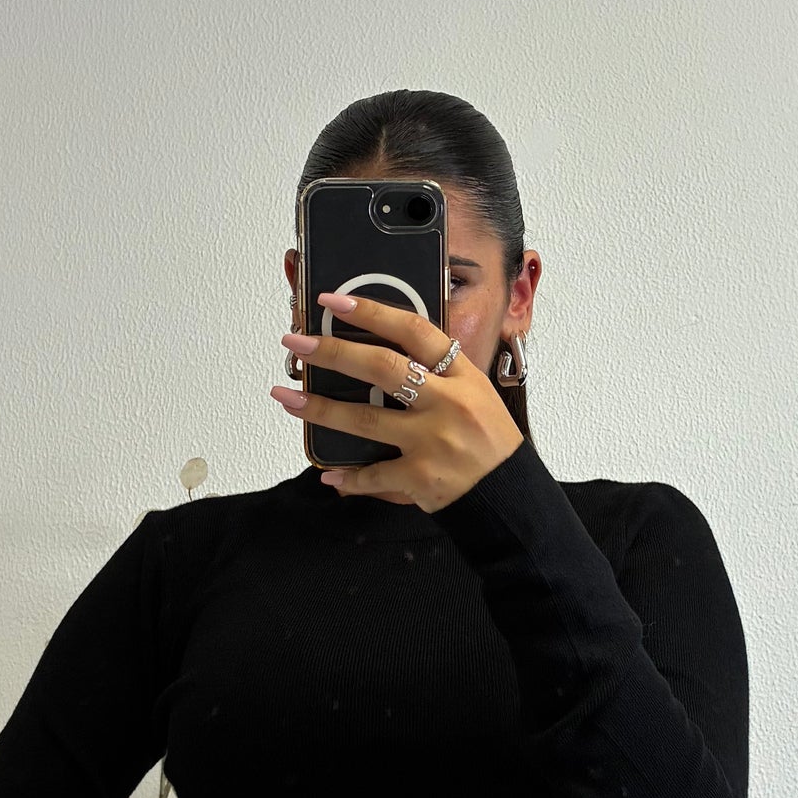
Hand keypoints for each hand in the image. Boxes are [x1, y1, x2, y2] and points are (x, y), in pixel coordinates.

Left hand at [271, 290, 523, 510]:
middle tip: (296, 343)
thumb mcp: (476, 394)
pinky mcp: (421, 477)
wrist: (511, 495)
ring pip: (366, 418)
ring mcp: (433, 441)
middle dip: (332, 352)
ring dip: (321, 408)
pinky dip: (348, 477)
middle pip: (382, 367)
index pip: (415, 331)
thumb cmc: (490, 442)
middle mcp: (448, 403)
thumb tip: (383, 355)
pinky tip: (328, 473)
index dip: (372, 312)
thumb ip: (437, 374)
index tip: (335, 301)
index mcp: (462, 376)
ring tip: (286, 397)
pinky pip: (373, 474)